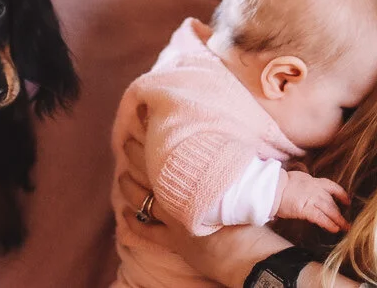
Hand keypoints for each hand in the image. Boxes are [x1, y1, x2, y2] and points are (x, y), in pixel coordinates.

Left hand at [117, 138, 292, 286]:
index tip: (147, 121)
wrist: (250, 254)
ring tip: (122, 173)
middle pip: (151, 171)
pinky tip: (124, 213)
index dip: (155, 138)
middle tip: (129, 140)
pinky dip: (133, 222)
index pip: (169, 153)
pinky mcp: (174, 242)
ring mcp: (174, 220)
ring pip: (142, 199)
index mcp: (197, 180)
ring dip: (130, 185)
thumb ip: (228, 167)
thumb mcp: (243, 182)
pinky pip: (146, 231)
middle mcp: (180, 197)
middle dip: (138, 155)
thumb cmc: (253, 215)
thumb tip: (226, 149)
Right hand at [275, 170, 349, 233]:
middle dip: (339, 211)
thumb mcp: (297, 179)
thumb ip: (306, 184)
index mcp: (312, 181)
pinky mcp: (305, 209)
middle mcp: (315, 189)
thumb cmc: (279, 184)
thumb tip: (309, 190)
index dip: (340, 194)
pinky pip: (321, 218)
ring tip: (345, 227)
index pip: (331, 186)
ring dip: (338, 219)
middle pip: (331, 201)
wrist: (271, 187)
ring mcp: (311, 199)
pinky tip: (335, 229)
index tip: (346, 200)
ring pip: (329, 210)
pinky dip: (329, 224)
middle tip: (345, 220)